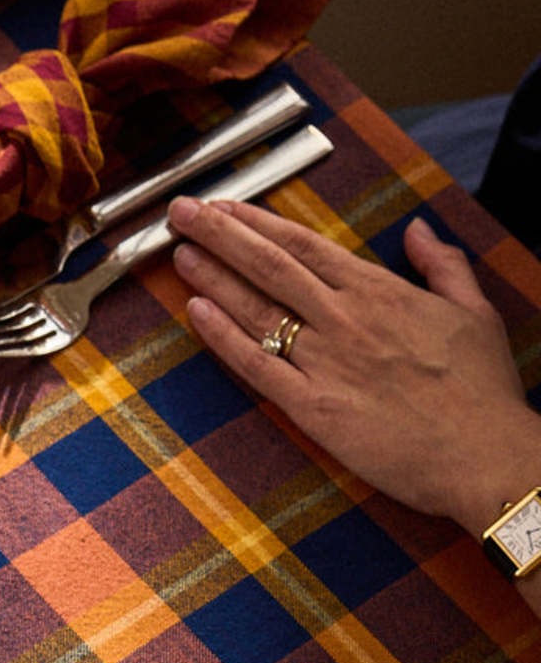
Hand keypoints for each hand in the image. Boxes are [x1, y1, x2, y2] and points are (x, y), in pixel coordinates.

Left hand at [167, 196, 540, 538]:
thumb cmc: (482, 391)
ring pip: (257, 309)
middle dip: (221, 235)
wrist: (483, 455)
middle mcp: (346, 319)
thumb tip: (420, 230)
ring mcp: (327, 362)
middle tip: (182, 212)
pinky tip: (196, 312)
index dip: (259, 223)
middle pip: (271, 266)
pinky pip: (258, 367)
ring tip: (180, 252)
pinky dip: (224, 338)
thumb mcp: (475, 310)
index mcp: (381, 292)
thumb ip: (443, 265)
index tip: (226, 206)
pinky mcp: (314, 408)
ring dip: (214, 277)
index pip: (306, 246)